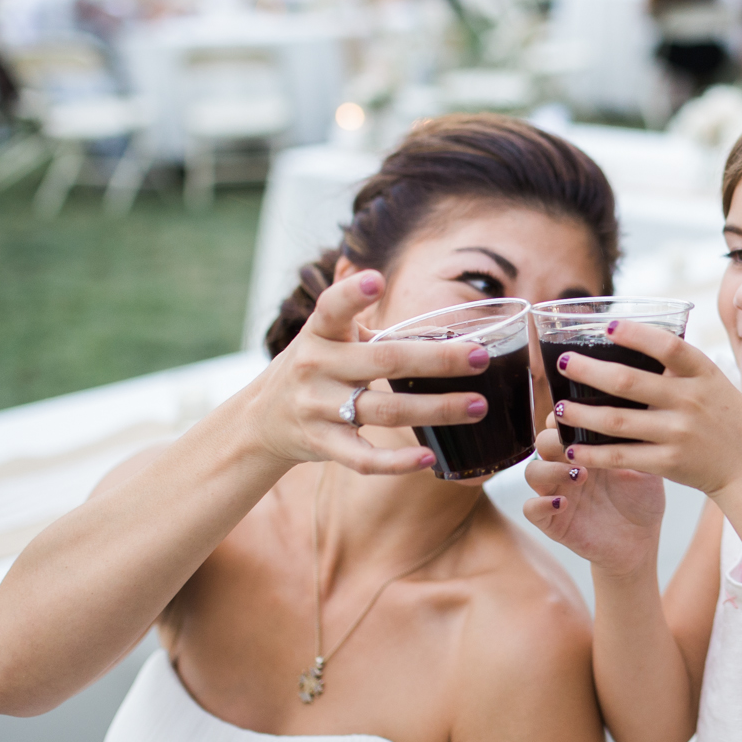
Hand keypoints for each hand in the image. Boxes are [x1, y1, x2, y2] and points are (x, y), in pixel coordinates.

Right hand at [246, 271, 491, 473]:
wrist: (260, 420)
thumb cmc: (315, 369)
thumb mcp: (331, 340)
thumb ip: (376, 332)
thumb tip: (446, 332)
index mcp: (321, 333)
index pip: (332, 307)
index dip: (353, 293)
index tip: (377, 278)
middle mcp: (317, 367)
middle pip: (384, 361)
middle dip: (438, 360)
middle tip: (480, 357)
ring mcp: (318, 408)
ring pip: (385, 411)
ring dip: (437, 409)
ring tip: (478, 406)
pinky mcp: (323, 444)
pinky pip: (363, 457)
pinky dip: (397, 462)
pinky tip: (430, 457)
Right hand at [523, 428, 665, 577]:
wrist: (642, 540)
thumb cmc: (642, 499)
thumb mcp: (646, 467)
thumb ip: (636, 443)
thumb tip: (639, 413)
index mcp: (584, 449)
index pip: (560, 424)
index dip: (563, 417)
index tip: (578, 416)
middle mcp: (565, 468)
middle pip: (542, 442)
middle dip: (554, 440)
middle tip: (576, 447)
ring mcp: (556, 493)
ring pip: (532, 472)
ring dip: (550, 470)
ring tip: (580, 475)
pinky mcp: (552, 522)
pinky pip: (530, 509)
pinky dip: (541, 504)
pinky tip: (563, 503)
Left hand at [541, 322, 741, 498]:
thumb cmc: (724, 415)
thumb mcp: (711, 380)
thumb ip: (676, 365)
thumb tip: (627, 340)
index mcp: (702, 372)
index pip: (668, 346)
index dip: (636, 334)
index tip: (607, 325)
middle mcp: (689, 400)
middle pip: (629, 382)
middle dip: (589, 371)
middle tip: (562, 363)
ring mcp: (678, 433)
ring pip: (617, 421)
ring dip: (582, 415)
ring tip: (558, 408)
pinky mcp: (669, 463)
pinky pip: (622, 456)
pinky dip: (593, 454)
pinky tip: (572, 449)